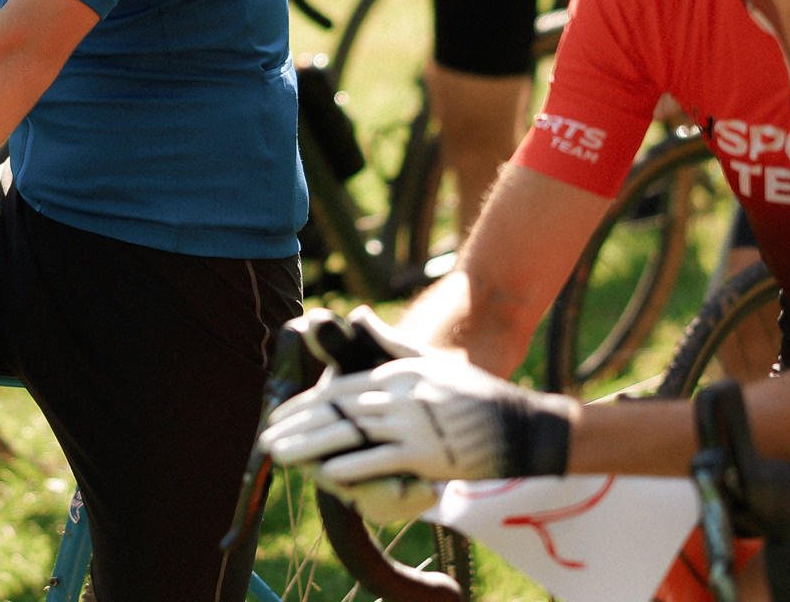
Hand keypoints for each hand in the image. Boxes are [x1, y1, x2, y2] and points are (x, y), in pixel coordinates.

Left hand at [261, 350, 574, 499]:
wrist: (523, 425)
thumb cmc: (474, 397)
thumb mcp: (428, 361)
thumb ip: (388, 342)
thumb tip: (355, 313)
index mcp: (398, 374)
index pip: (341, 389)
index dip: (306, 405)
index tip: (280, 416)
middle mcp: (400, 395)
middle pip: (338, 409)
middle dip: (298, 425)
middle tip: (266, 438)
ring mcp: (414, 423)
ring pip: (350, 433)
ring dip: (311, 445)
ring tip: (281, 455)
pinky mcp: (428, 452)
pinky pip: (383, 460)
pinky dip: (355, 466)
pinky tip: (329, 475)